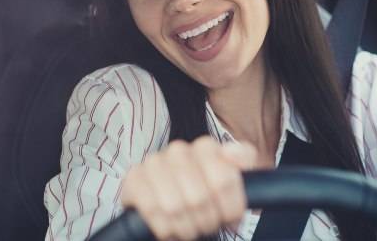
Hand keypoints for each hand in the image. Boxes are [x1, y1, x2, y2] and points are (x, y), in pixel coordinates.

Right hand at [120, 136, 256, 239]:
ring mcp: (154, 163)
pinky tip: (170, 228)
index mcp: (205, 147)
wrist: (172, 206)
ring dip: (185, 227)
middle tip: (206, 224)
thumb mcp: (234, 178)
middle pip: (199, 197)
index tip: (229, 217)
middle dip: (206, 220)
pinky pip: (152, 211)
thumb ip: (243, 159)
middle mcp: (178, 150)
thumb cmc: (205, 194)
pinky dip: (165, 228)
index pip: (224, 180)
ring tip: (189, 227)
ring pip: (174, 206)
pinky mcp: (134, 179)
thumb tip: (232, 153)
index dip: (230, 207)